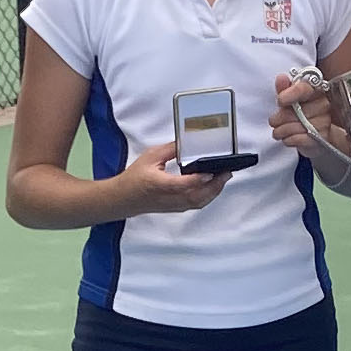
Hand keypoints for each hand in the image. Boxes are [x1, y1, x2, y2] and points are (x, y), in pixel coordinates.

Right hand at [114, 142, 228, 214]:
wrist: (124, 198)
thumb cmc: (134, 178)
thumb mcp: (150, 157)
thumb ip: (170, 150)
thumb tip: (188, 143)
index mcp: (159, 184)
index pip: (181, 185)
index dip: (196, 180)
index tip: (209, 172)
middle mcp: (168, 197)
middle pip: (196, 196)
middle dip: (214, 185)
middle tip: (226, 172)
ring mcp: (174, 205)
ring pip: (198, 202)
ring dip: (214, 191)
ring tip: (224, 177)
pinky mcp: (177, 208)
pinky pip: (196, 204)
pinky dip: (208, 196)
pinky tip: (214, 186)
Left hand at [270, 71, 350, 160]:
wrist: (313, 134)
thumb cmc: (300, 113)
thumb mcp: (289, 99)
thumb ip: (284, 88)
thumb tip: (281, 78)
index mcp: (314, 89)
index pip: (303, 89)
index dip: (290, 95)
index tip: (280, 101)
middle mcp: (323, 104)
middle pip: (298, 111)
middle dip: (281, 118)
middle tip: (274, 121)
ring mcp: (325, 120)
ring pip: (298, 126)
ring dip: (282, 131)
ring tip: (278, 131)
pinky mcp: (323, 136)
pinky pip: (301, 138)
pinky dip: (289, 139)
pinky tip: (287, 138)